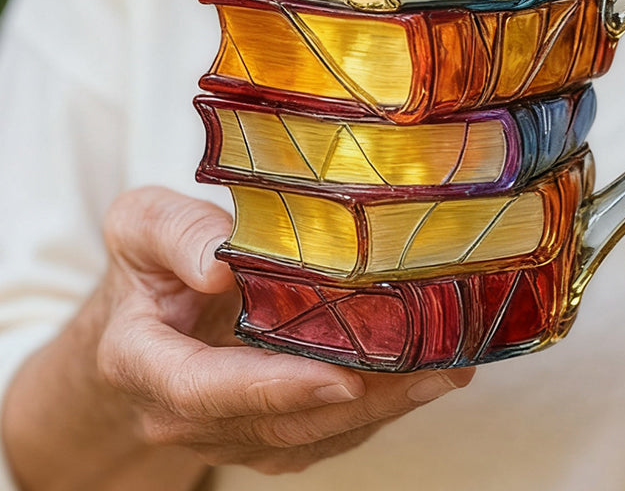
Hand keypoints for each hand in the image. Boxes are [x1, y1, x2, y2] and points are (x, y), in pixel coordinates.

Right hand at [96, 187, 473, 474]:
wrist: (140, 326)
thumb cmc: (146, 269)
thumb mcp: (141, 226)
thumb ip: (174, 234)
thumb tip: (219, 263)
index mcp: (143, 359)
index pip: (201, 388)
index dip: (270, 388)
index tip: (336, 380)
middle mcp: (185, 412)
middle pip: (276, 422)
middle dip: (358, 402)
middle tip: (430, 369)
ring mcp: (230, 430)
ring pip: (311, 436)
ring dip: (384, 409)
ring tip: (447, 369)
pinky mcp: (268, 432)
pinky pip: (326, 434)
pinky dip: (381, 410)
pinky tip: (427, 375)